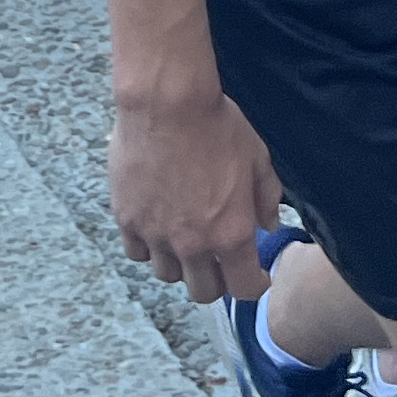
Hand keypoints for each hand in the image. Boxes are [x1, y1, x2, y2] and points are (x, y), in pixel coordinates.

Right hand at [110, 83, 282, 306]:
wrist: (167, 103)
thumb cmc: (217, 126)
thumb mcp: (257, 157)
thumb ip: (266, 197)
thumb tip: (269, 225)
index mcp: (231, 233)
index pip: (244, 288)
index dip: (254, 285)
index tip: (256, 276)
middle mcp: (193, 244)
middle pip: (203, 292)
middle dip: (217, 280)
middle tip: (220, 260)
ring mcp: (156, 235)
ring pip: (168, 275)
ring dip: (181, 264)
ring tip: (186, 240)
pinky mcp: (127, 221)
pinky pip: (137, 253)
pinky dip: (149, 247)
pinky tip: (157, 227)